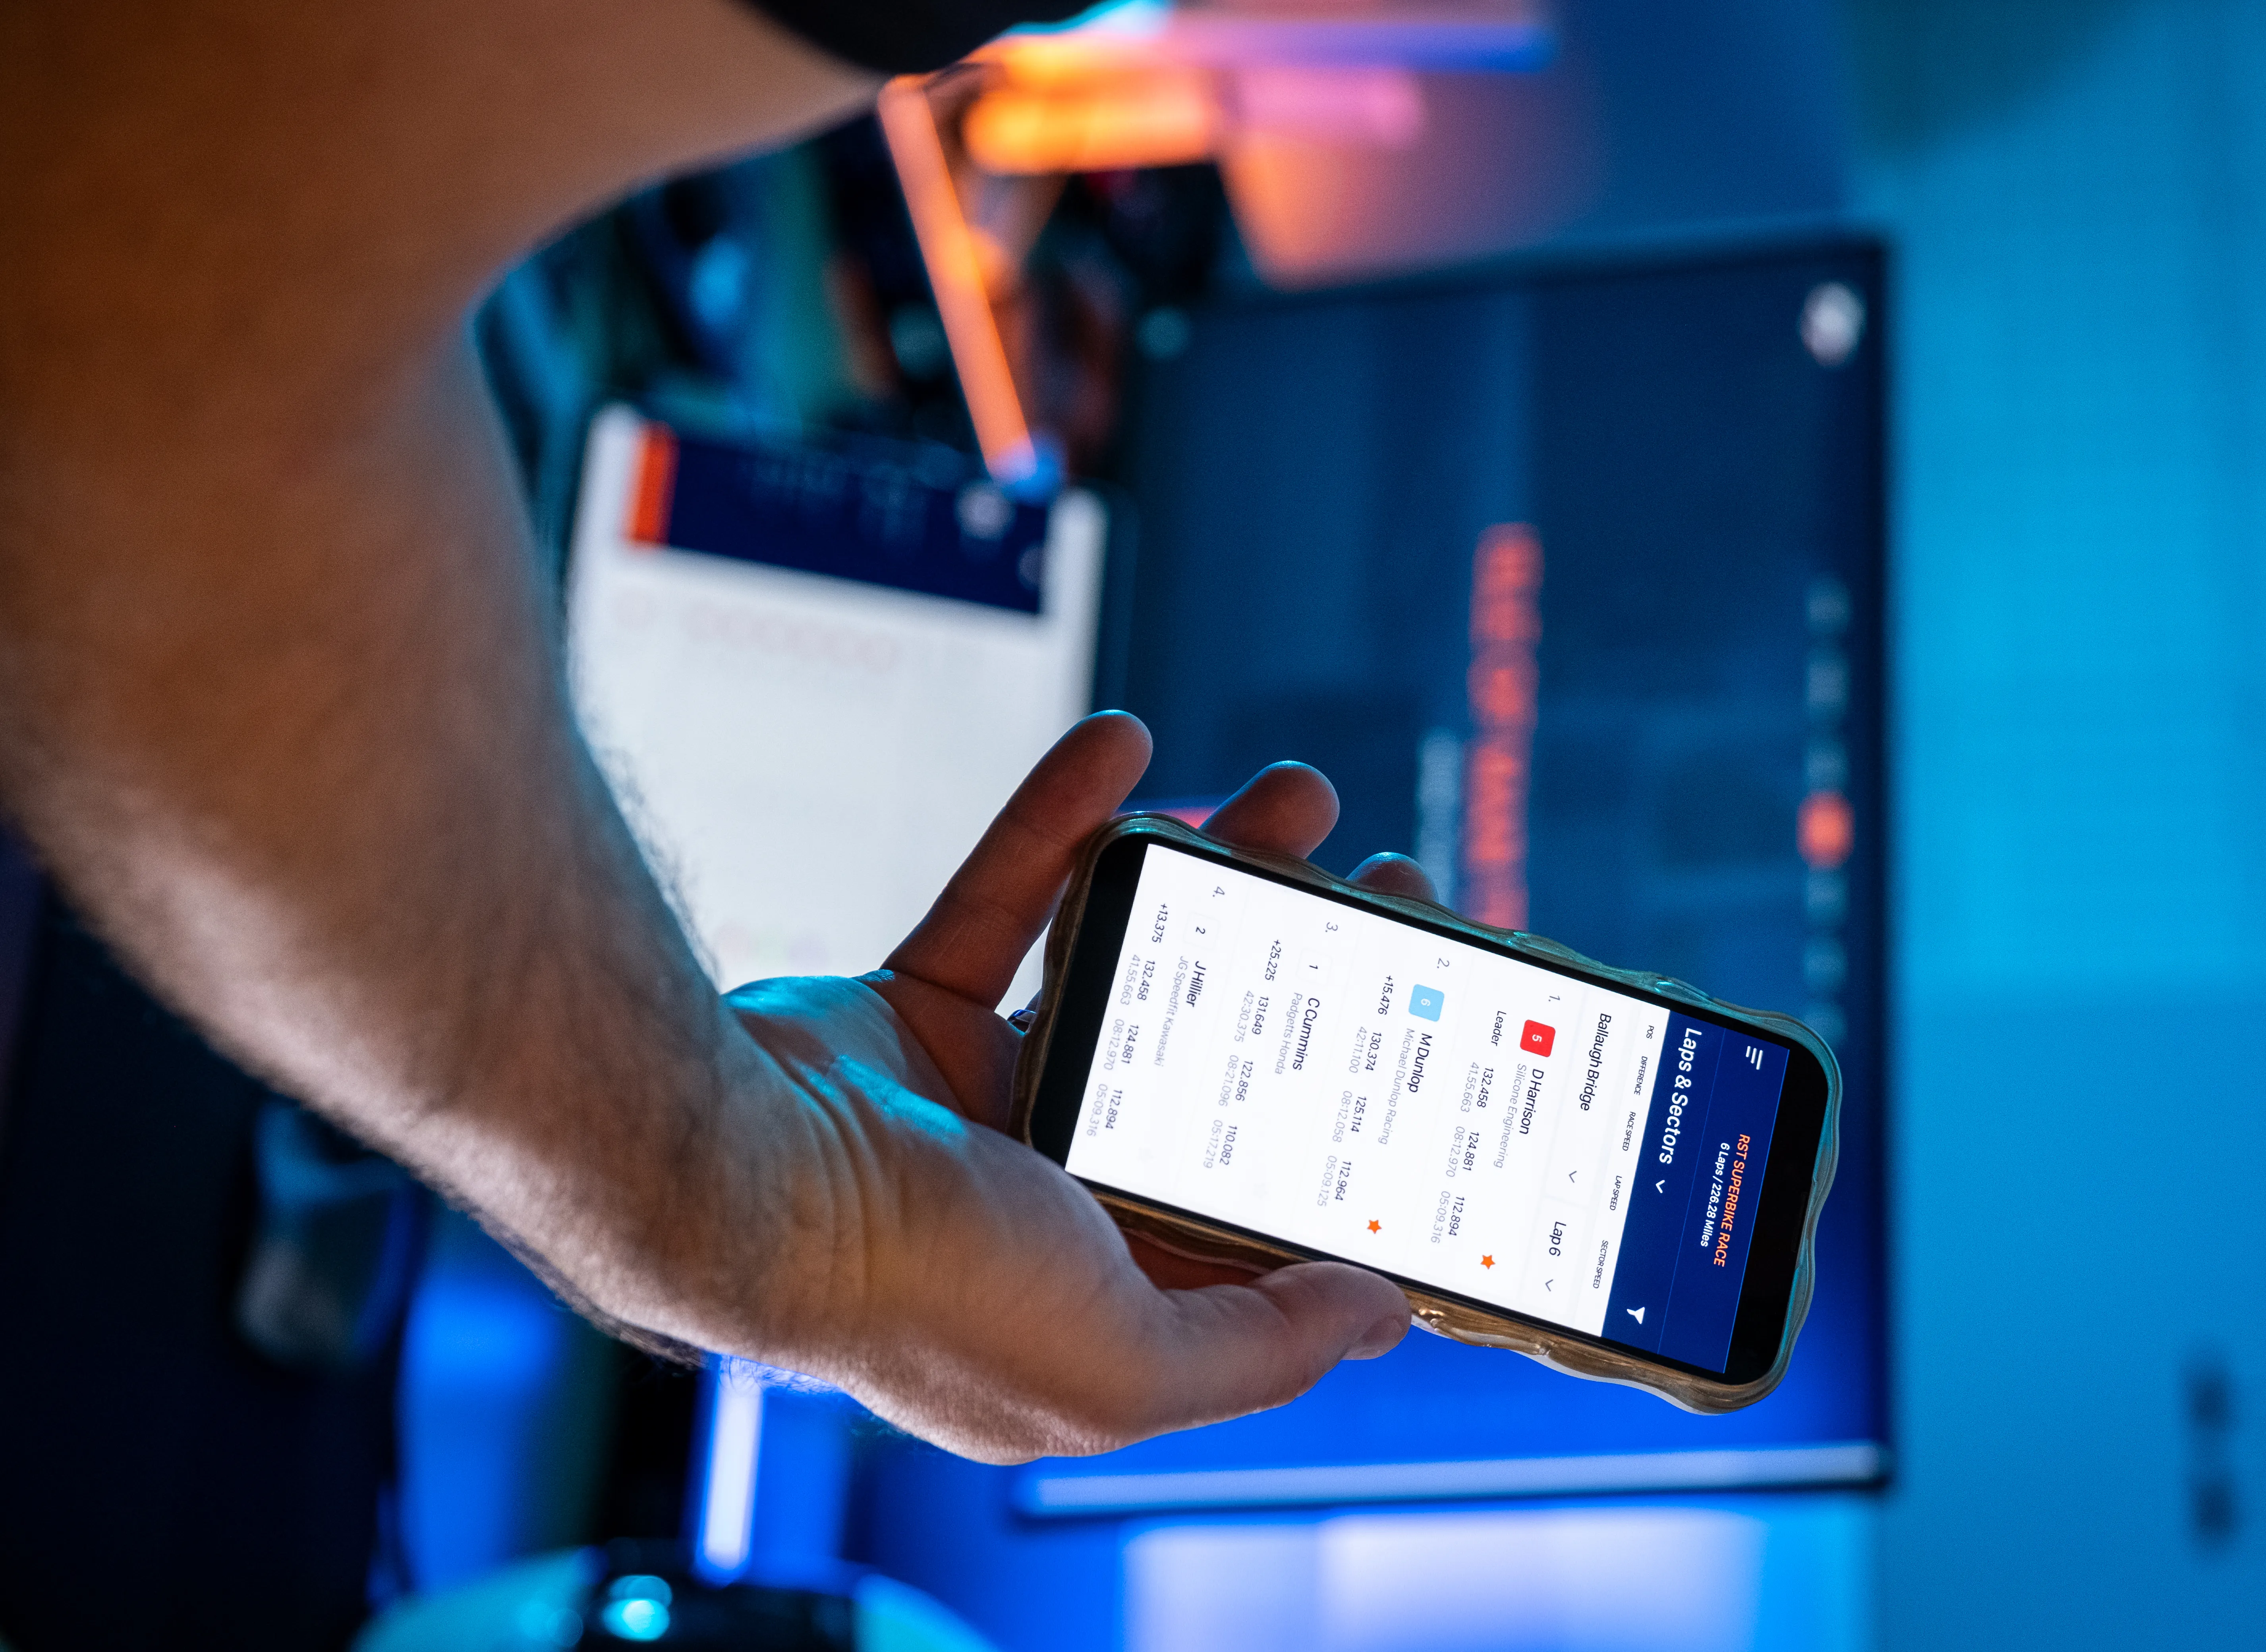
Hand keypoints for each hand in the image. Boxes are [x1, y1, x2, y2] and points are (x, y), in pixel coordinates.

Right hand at [713, 712, 1435, 1462]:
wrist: (734, 1184)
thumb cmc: (921, 1294)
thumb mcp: (1127, 1363)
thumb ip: (1260, 1345)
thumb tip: (1382, 1313)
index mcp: (1108, 1292)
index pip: (1256, 1208)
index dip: (1348, 1130)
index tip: (1422, 1038)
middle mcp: (1049, 1199)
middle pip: (1212, 1064)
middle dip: (1301, 973)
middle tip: (1382, 894)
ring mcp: (977, 1104)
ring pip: (1125, 971)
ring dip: (1205, 878)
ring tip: (1292, 802)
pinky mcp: (912, 1018)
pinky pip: (1004, 901)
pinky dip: (1059, 825)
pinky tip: (1122, 752)